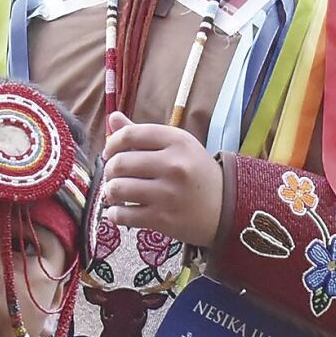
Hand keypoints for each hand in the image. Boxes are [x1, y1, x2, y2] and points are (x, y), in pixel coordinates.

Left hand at [101, 112, 223, 247]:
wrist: (226, 207)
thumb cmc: (197, 173)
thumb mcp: (177, 146)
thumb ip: (142, 133)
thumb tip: (112, 117)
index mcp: (177, 141)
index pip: (130, 135)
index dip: (112, 144)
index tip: (110, 153)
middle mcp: (173, 165)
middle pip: (120, 163)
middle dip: (109, 170)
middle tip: (112, 176)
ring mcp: (167, 194)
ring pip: (117, 189)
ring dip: (109, 192)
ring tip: (114, 193)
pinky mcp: (162, 219)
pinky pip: (123, 215)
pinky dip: (114, 214)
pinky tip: (118, 211)